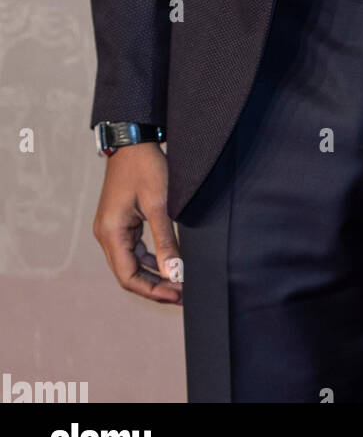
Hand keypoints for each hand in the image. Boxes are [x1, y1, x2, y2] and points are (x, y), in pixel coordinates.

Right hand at [92, 142, 182, 303]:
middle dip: (154, 286)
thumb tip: (174, 273)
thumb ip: (165, 240)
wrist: (133, 140)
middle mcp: (106, 234)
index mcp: (111, 232)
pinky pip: (132, 249)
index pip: (128, 277)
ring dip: (152, 274)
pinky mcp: (120, 221)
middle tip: (181, 294)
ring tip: (178, 282)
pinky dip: (149, 259)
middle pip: (128, 273)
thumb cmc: (145, 167)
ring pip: (130, 262)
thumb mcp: (159, 204)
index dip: (152, 290)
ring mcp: (111, 227)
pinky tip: (168, 263)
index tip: (177, 295)